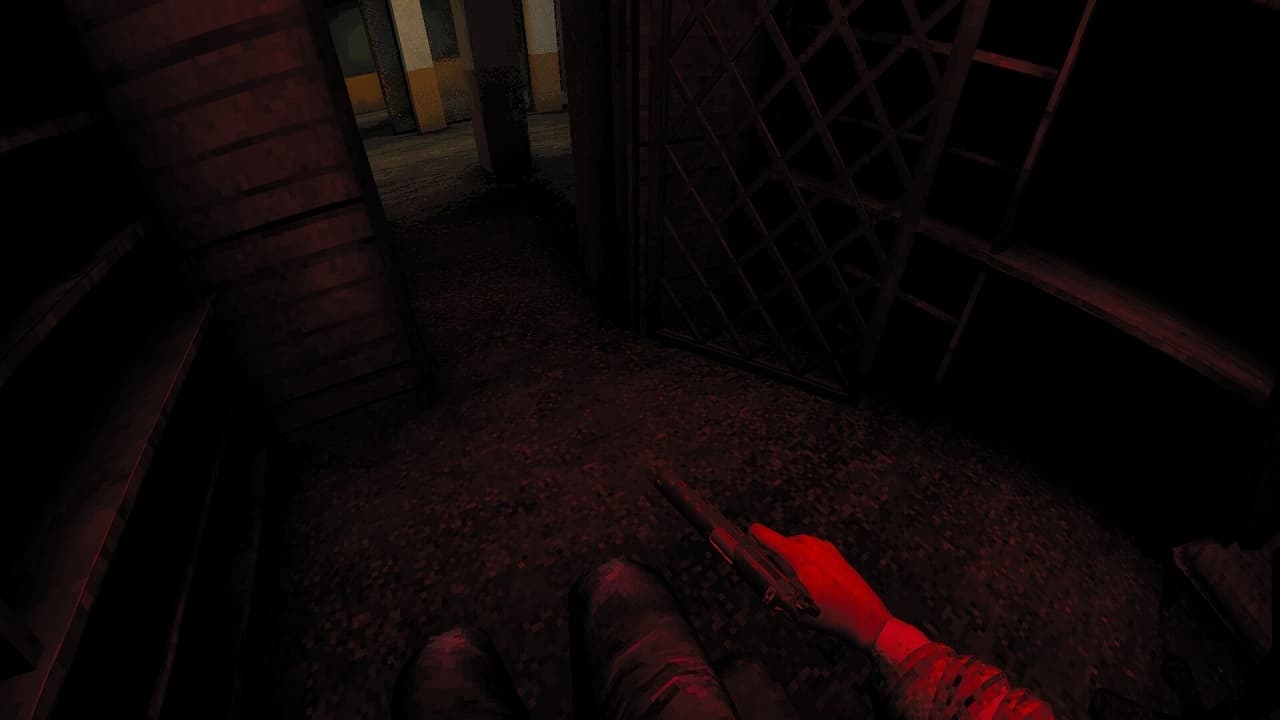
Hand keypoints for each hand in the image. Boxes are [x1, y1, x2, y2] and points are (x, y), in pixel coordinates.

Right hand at [749, 523, 892, 650]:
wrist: (868, 619)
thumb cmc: (830, 615)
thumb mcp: (796, 609)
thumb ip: (774, 594)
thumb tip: (759, 586)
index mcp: (798, 554)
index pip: (763, 534)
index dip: (750, 540)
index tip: (744, 550)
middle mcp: (811, 545)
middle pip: (780, 542)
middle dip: (772, 557)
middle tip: (771, 579)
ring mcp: (825, 547)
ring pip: (796, 546)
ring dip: (789, 560)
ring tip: (792, 583)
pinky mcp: (835, 554)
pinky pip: (811, 551)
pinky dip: (804, 561)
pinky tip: (809, 583)